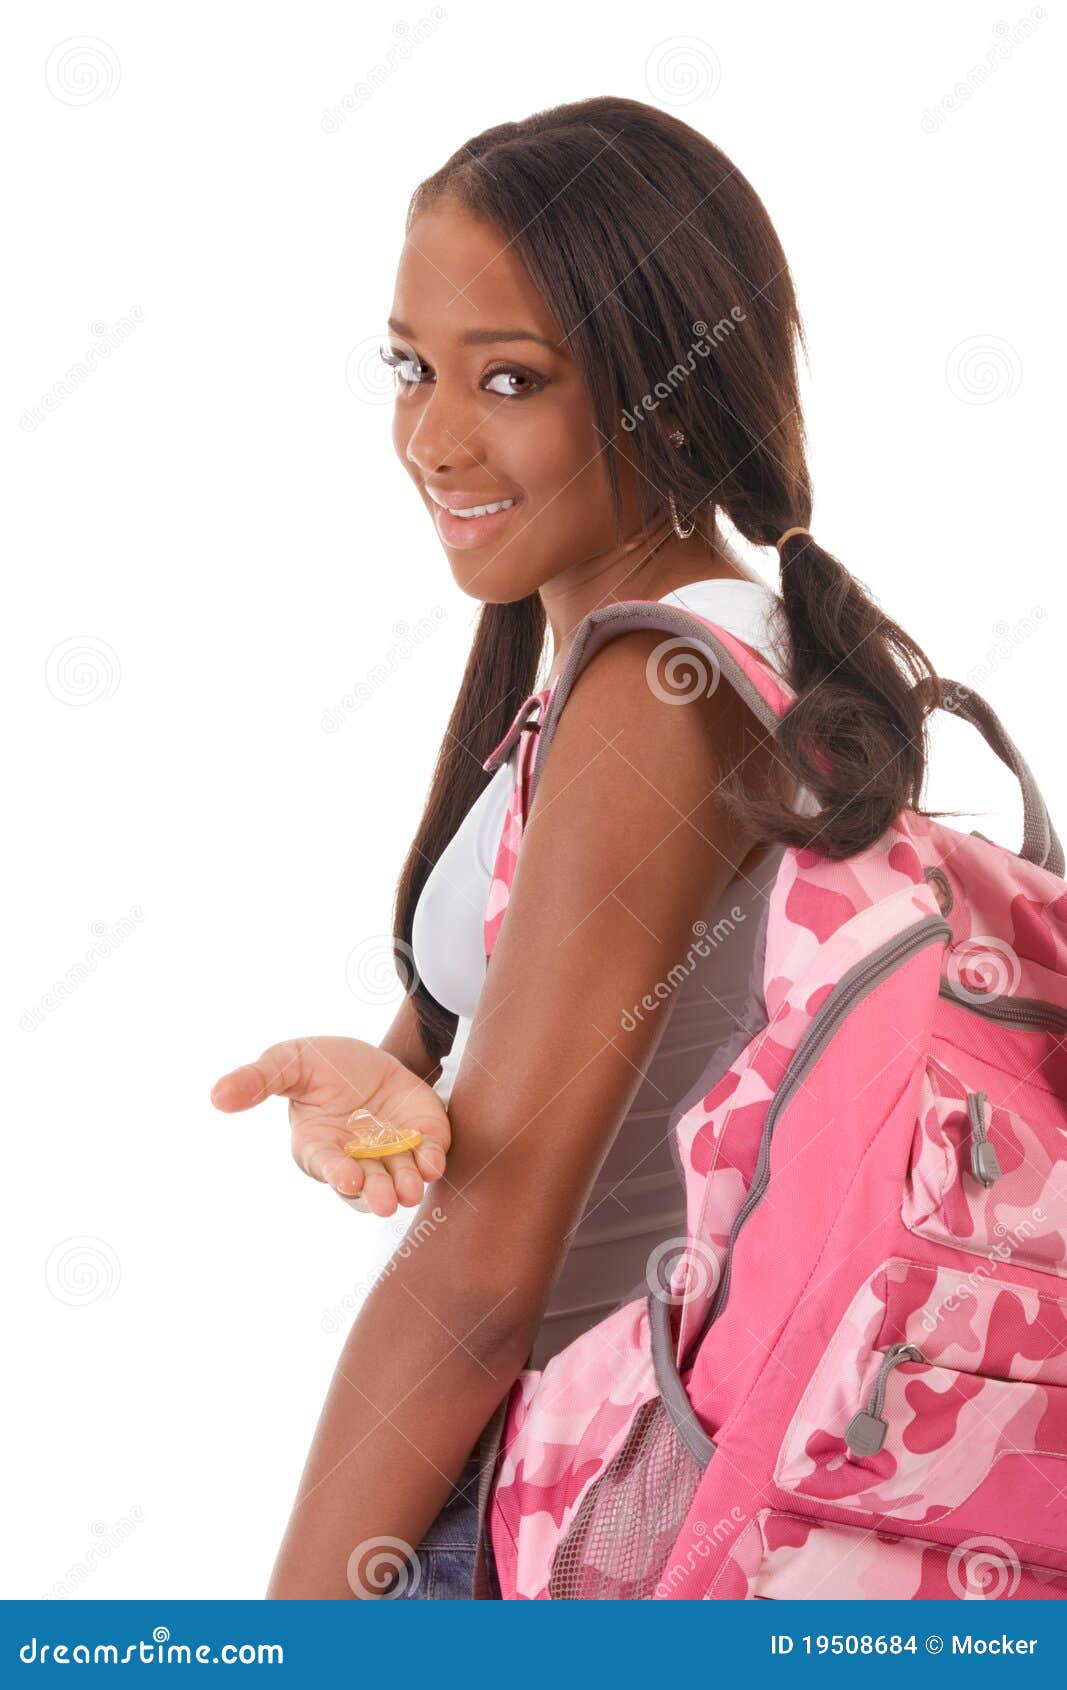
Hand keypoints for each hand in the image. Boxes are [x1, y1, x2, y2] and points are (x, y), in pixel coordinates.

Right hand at [210, 1036, 449, 1216]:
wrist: (371, 1057)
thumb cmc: (322, 1065)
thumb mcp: (289, 1062)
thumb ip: (257, 1080)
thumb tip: (216, 1096)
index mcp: (319, 1147)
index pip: (326, 1166)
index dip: (337, 1174)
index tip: (348, 1179)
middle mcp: (355, 1160)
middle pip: (367, 1186)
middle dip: (376, 1194)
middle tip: (386, 1200)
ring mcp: (390, 1155)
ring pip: (399, 1180)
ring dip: (406, 1187)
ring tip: (410, 1189)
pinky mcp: (421, 1143)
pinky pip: (428, 1159)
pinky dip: (432, 1163)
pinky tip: (432, 1162)